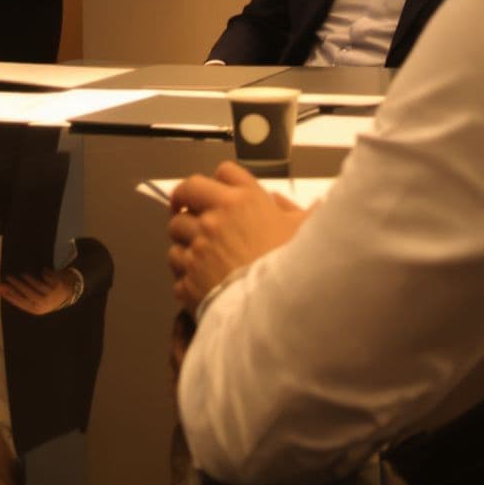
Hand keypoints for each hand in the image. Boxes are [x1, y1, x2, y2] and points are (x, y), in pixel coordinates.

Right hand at [0, 268, 78, 314]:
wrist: (69, 292)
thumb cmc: (47, 297)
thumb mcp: (34, 300)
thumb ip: (18, 295)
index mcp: (37, 309)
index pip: (19, 301)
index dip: (8, 294)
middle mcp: (44, 303)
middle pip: (26, 292)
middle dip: (15, 283)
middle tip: (7, 276)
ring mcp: (51, 293)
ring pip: (35, 283)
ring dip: (27, 277)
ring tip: (22, 274)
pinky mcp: (57, 283)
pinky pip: (45, 275)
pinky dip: (43, 273)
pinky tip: (42, 272)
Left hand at [166, 162, 308, 308]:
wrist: (281, 312)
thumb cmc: (297, 270)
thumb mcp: (308, 232)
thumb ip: (294, 211)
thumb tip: (280, 202)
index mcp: (244, 201)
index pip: (224, 172)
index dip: (222, 181)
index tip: (220, 192)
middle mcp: (215, 219)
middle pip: (185, 193)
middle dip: (185, 199)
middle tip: (189, 210)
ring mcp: (197, 248)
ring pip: (175, 232)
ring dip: (185, 239)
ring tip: (201, 252)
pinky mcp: (187, 276)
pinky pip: (177, 267)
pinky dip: (185, 272)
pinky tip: (201, 278)